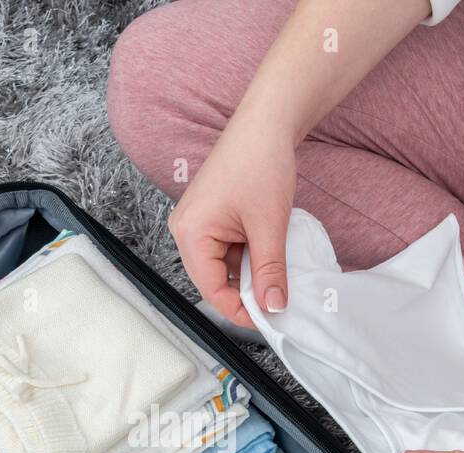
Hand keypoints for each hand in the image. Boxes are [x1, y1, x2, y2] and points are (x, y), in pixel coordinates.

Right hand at [168, 122, 295, 326]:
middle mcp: (186, 230)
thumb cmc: (260, 162)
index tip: (268, 320)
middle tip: (277, 300)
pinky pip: (228, 251)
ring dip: (250, 274)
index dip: (240, 310)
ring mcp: (197, 224)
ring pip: (223, 267)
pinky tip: (270, 253)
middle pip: (214, 280)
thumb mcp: (269, 225)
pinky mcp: (211, 219)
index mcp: (190, 233)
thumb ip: (269, 271)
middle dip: (245, 292)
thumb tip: (273, 307)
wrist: (266, 122)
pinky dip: (250, 257)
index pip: (211, 289)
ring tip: (277, 272)